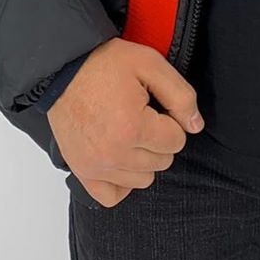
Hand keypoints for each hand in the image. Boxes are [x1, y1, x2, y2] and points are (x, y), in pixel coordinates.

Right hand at [48, 37, 203, 206]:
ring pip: (143, 179)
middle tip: (143, 115)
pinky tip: (121, 157)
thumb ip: (181, 96)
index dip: (171, 120)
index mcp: (133, 127)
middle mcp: (113, 154)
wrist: (64, 69)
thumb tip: (196, 125)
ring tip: (130, 131)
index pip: (177, 141)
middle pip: (162, 161)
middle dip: (160, 139)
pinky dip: (122, 181)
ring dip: (144, 159)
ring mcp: (95, 166)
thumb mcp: (151, 65)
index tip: (156, 106)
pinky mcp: (82, 172)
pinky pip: (113, 196)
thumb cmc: (105, 64)